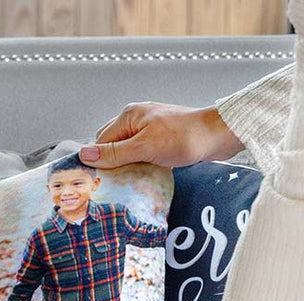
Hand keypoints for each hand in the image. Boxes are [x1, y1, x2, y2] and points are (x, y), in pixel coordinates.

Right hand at [78, 103, 243, 168]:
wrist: (219, 136)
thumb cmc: (185, 138)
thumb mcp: (145, 148)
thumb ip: (114, 153)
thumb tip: (85, 154)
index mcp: (128, 115)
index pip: (100, 141)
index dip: (100, 161)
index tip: (101, 180)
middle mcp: (137, 118)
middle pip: (112, 145)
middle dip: (113, 163)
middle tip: (119, 181)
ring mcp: (150, 127)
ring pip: (127, 150)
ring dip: (128, 164)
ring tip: (134, 177)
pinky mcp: (162, 137)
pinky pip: (142, 151)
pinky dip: (141, 162)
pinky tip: (147, 171)